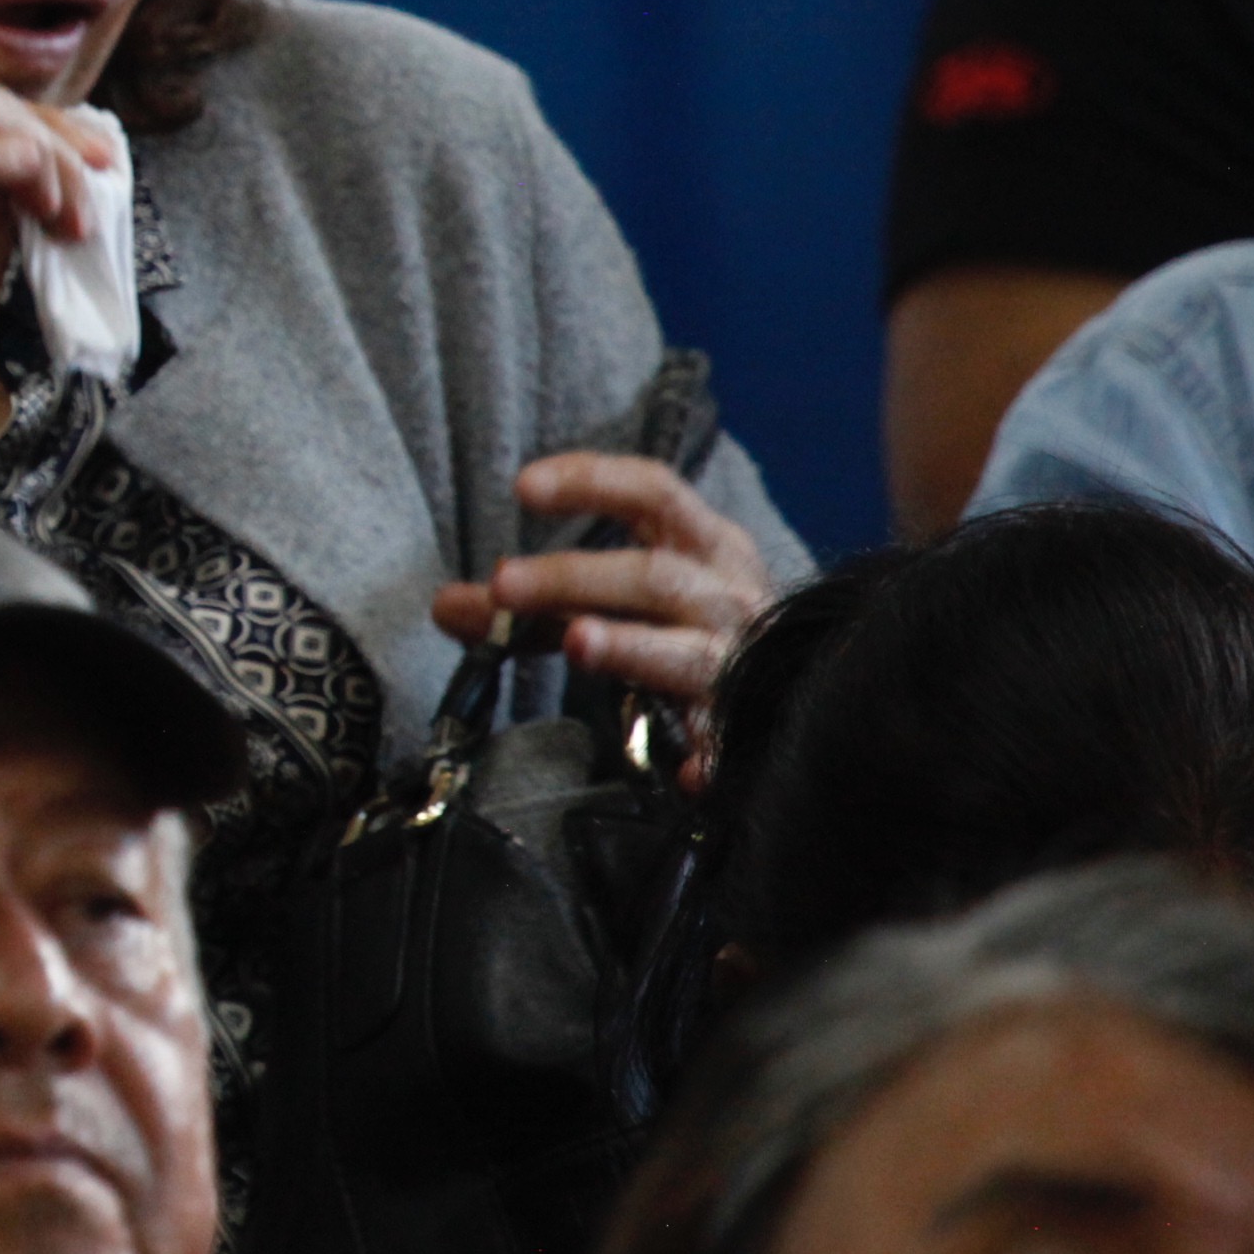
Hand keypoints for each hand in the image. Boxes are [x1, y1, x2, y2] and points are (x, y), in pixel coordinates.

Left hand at [430, 452, 773, 745]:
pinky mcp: (747, 728)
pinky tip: (686, 773)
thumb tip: (445, 606)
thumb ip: (536, 605)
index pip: (654, 491)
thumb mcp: (623, 601)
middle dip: (573, 577)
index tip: (523, 487)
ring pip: (683, 650)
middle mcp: (728, 594)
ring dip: (630, 646)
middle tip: (501, 586)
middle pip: (652, 574)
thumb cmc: (692, 631)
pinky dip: (710, 755)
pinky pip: (730, 742)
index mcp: (705, 545)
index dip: (592, 480)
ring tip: (577, 641)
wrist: (808, 693)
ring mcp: (740, 662)